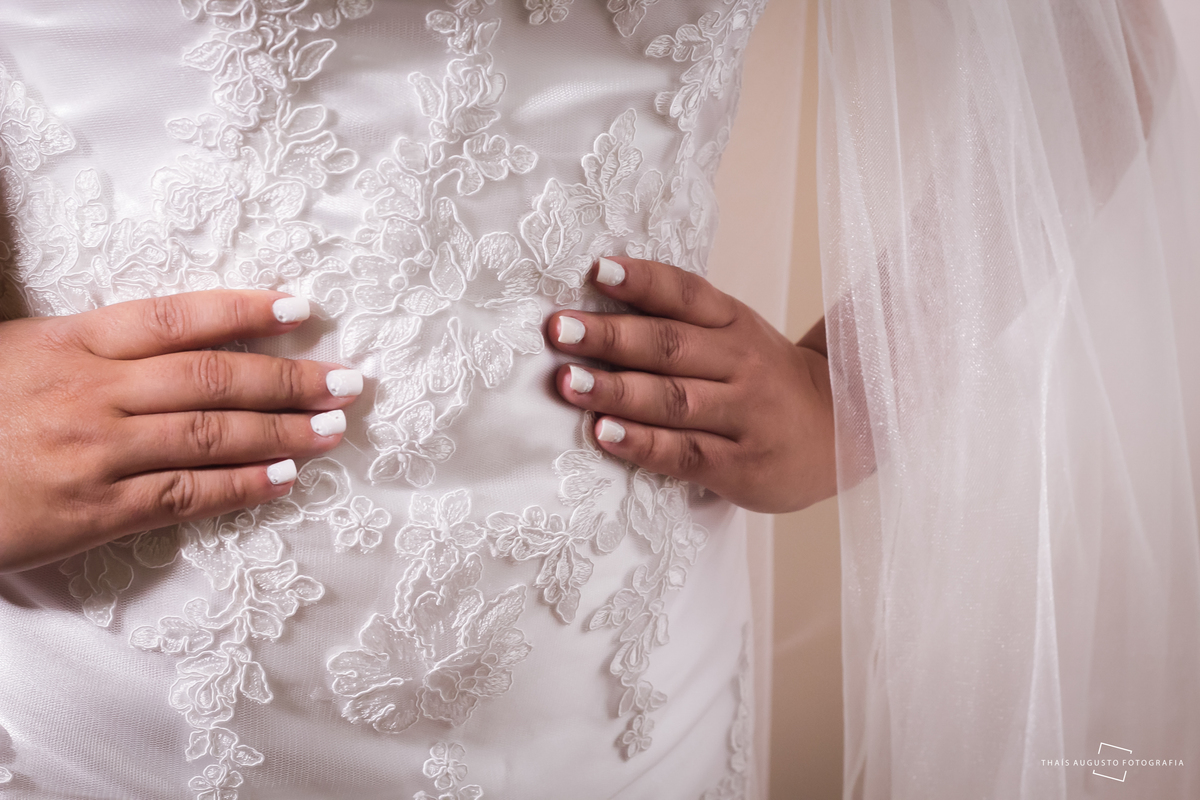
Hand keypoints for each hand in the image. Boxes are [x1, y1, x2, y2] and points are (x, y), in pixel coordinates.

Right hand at [0, 290, 361, 572]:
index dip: (243, 310)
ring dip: (283, 431)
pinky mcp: (92, 511)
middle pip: (212, 376)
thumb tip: (171, 337)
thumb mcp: (17, 354)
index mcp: (69, 342)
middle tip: (349, 379)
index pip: (175, 317)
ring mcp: (96, 452)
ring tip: (334, 427)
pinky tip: (283, 479)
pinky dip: (240, 486)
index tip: (301, 307)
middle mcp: (92, 391)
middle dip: (290, 377)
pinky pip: (184, 496)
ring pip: (210, 434)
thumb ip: (92, 345)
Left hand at [549, 257, 835, 513]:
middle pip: (670, 345)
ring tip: (567, 382)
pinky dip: (643, 444)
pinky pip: (686, 452)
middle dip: (609, 336)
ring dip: (616, 390)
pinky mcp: (741, 465)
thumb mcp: (736, 337)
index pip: (685, 294)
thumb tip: (600, 297)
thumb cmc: (765, 381)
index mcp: (734, 324)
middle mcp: (742, 364)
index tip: (595, 269)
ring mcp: (744, 415)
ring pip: (674, 399)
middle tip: (558, 329)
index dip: (641, 280)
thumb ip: (681, 320)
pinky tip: (604, 435)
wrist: (843, 432)